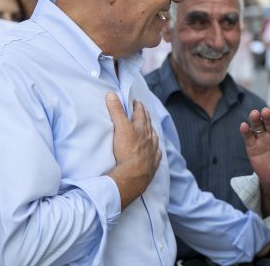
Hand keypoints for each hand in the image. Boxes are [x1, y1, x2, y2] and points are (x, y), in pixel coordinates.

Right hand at [105, 93, 161, 209]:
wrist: (133, 175)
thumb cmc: (126, 151)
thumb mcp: (120, 128)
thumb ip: (116, 111)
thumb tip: (112, 94)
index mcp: (141, 129)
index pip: (140, 114)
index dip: (138, 107)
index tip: (137, 102)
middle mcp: (149, 139)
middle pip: (148, 125)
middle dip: (146, 117)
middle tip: (144, 111)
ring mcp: (152, 152)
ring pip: (153, 139)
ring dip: (152, 132)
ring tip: (151, 128)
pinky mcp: (151, 164)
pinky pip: (156, 155)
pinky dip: (156, 150)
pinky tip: (157, 150)